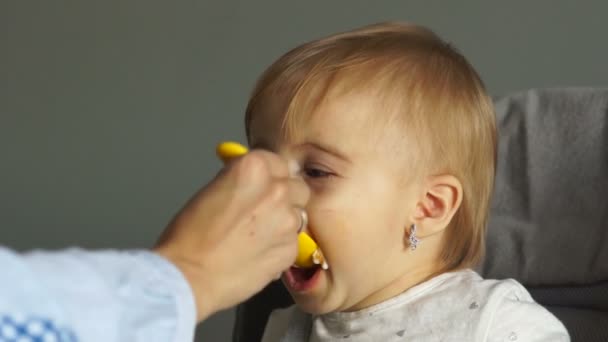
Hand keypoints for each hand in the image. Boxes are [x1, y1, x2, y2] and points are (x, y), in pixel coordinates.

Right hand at [154, 150, 308, 320]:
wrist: (189, 276)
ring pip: (298, 216)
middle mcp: (276, 190)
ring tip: (257, 236)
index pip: (277, 162)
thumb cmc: (190, 236)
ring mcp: (287, 220)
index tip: (263, 185)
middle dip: (285, 197)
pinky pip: (293, 242)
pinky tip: (258, 254)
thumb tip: (254, 183)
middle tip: (264, 211)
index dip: (270, 176)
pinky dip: (280, 247)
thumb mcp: (212, 190)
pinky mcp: (291, 249)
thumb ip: (241, 181)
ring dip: (284, 222)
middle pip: (296, 187)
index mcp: (254, 168)